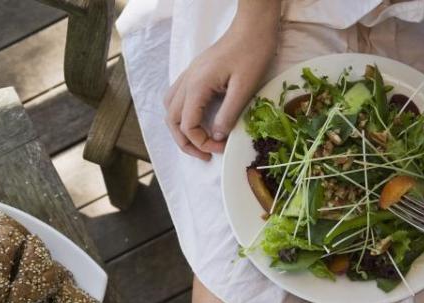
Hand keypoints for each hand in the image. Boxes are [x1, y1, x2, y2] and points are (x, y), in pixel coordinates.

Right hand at [164, 0, 280, 160]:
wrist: (252, 26)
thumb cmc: (252, 51)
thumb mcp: (245, 86)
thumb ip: (228, 114)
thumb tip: (217, 136)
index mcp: (197, 86)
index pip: (187, 125)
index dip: (201, 142)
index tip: (221, 148)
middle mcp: (187, 81)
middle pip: (172, 121)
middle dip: (186, 142)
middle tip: (205, 155)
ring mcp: (188, 76)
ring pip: (170, 110)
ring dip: (179, 129)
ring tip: (198, 142)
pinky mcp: (194, 73)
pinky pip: (176, 98)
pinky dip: (181, 114)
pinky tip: (196, 120)